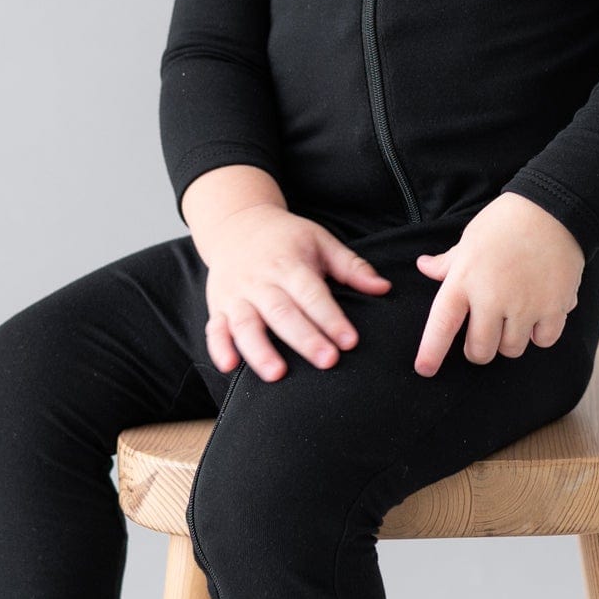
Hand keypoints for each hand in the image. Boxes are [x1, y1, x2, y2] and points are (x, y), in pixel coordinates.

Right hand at [200, 204, 393, 381]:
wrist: (237, 224)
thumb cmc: (286, 238)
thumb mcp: (321, 241)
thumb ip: (351, 267)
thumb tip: (384, 288)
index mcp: (289, 263)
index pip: (312, 294)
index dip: (330, 318)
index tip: (349, 341)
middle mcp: (261, 280)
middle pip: (282, 312)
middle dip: (304, 338)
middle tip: (327, 361)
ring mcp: (236, 295)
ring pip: (247, 325)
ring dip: (260, 350)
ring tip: (277, 374)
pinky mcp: (218, 306)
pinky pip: (215, 329)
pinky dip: (219, 348)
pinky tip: (229, 367)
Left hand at [410, 193, 584, 376]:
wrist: (553, 209)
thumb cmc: (506, 222)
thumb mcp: (469, 239)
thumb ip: (448, 263)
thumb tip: (424, 267)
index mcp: (464, 280)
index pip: (441, 325)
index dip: (431, 352)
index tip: (424, 369)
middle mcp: (492, 298)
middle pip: (479, 351)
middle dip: (478, 349)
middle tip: (484, 335)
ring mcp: (524, 305)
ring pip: (511, 350)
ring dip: (509, 341)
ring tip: (513, 319)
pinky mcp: (554, 307)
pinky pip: (543, 341)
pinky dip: (540, 334)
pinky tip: (539, 315)